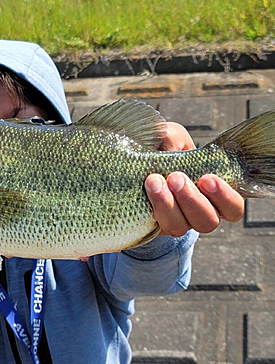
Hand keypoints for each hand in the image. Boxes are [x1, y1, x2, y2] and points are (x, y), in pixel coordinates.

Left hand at [144, 122, 244, 236]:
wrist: (131, 161)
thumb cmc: (161, 148)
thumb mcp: (169, 136)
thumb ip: (172, 138)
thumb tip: (169, 150)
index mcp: (213, 193)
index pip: (232, 206)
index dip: (224, 197)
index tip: (207, 178)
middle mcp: (198, 212)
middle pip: (208, 221)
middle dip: (192, 200)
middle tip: (176, 178)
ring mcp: (175, 221)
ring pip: (180, 226)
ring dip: (168, 204)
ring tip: (154, 181)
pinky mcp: (153, 225)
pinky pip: (156, 227)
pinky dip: (152, 208)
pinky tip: (144, 191)